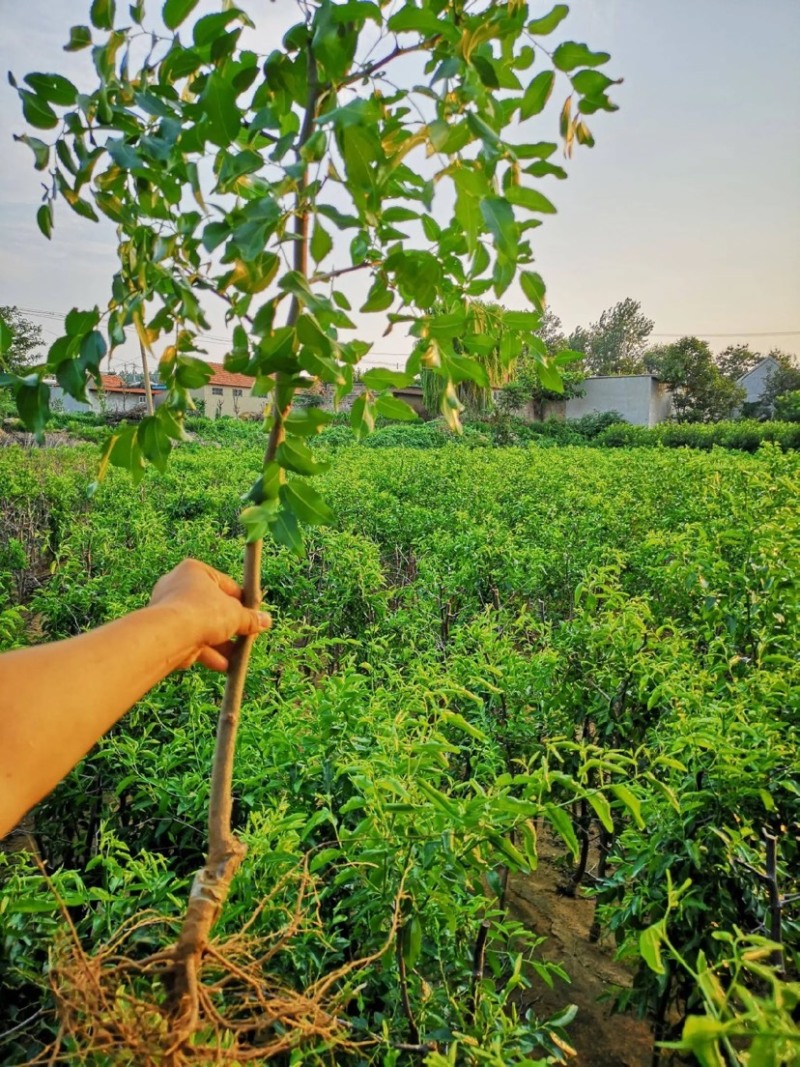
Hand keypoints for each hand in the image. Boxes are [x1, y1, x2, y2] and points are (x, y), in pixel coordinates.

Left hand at [148, 559, 270, 671]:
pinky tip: (224, 666)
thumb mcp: (235, 614)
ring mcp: (169, 609)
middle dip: (231, 626)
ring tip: (238, 657)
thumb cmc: (202, 612)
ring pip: (202, 627)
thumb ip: (250, 618)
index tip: (255, 614)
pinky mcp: (165, 632)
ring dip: (222, 644)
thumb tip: (266, 621)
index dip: (243, 602)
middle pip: (213, 608)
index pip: (226, 585)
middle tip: (247, 637)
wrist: (169, 635)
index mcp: (195, 571)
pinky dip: (208, 653)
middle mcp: (178, 586)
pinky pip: (191, 641)